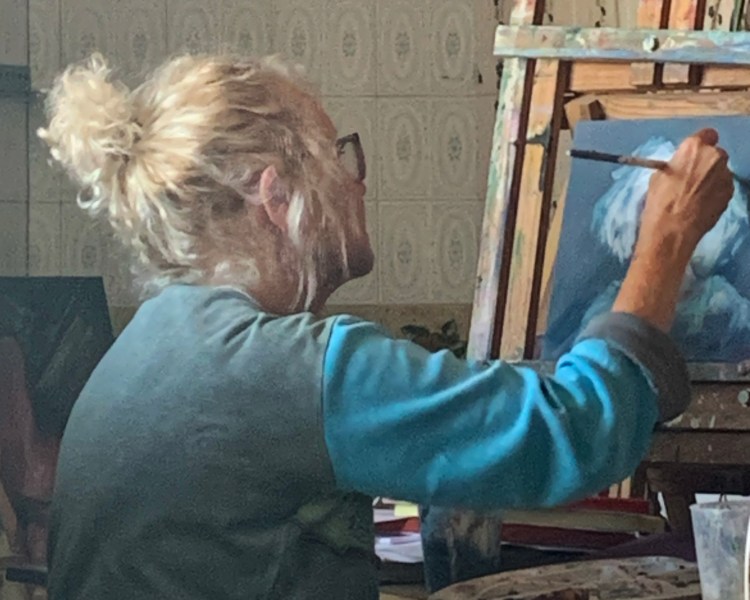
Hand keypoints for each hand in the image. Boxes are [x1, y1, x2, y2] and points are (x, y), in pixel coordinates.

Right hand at [638, 128, 733, 256]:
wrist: (672, 230)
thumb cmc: (659, 202)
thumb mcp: (658, 177)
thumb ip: (676, 165)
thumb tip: (681, 167)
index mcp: (693, 148)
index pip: (707, 134)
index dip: (700, 145)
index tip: (693, 156)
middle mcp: (714, 156)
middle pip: (715, 153)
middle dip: (706, 162)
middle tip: (692, 178)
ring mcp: (725, 175)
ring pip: (721, 171)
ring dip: (711, 178)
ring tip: (696, 195)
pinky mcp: (730, 192)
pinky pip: (723, 186)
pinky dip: (715, 192)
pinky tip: (702, 204)